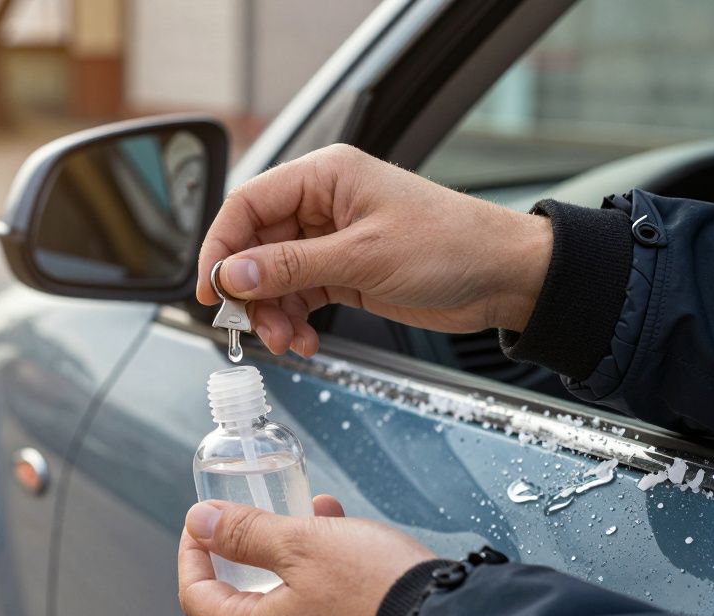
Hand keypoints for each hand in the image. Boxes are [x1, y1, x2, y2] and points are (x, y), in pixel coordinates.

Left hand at [177, 495, 435, 615]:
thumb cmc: (375, 589)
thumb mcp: (301, 542)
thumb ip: (244, 532)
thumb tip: (200, 522)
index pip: (197, 596)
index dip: (193, 552)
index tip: (202, 521)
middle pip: (244, 598)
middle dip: (255, 545)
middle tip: (266, 509)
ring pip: (288, 600)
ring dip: (296, 553)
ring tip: (320, 512)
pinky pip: (321, 614)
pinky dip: (324, 577)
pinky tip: (348, 540)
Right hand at [195, 144, 552, 355]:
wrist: (503, 276)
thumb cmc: (452, 245)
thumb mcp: (363, 257)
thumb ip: (292, 266)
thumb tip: (234, 274)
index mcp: (325, 176)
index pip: (248, 205)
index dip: (220, 247)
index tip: (210, 290)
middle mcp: (323, 203)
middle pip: (256, 246)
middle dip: (250, 291)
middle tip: (253, 326)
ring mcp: (333, 239)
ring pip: (275, 277)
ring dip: (273, 313)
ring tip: (288, 341)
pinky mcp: (346, 271)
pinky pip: (300, 295)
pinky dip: (296, 321)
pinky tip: (307, 340)